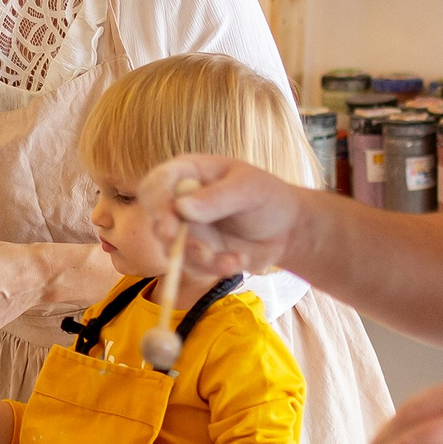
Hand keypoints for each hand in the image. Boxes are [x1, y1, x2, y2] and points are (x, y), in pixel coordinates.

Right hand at [138, 155, 306, 275]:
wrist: (286, 229)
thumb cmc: (267, 196)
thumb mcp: (249, 189)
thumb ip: (217, 197)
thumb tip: (180, 207)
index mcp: (187, 174)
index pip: (156, 184)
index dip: (157, 204)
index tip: (169, 227)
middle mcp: (179, 201)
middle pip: (156, 219)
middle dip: (174, 240)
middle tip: (201, 251)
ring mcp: (186, 229)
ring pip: (172, 249)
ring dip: (200, 259)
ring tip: (233, 260)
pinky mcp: (195, 254)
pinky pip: (192, 267)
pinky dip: (215, 269)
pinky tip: (239, 261)